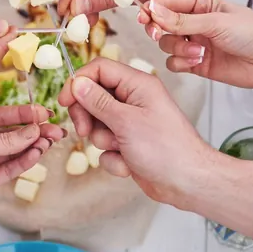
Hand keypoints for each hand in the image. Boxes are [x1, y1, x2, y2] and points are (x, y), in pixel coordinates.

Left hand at [0, 105, 63, 226]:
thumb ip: (4, 141)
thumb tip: (31, 132)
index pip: (3, 116)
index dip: (25, 115)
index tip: (44, 113)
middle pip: (13, 134)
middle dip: (35, 131)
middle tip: (57, 129)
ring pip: (15, 152)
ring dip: (33, 146)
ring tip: (51, 141)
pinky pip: (10, 169)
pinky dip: (24, 162)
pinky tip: (37, 154)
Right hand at [57, 58, 217, 207]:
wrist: (188, 183)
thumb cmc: (166, 149)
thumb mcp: (125, 121)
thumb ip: (98, 101)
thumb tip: (77, 83)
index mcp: (138, 85)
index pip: (100, 69)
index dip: (79, 82)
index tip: (64, 102)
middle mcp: (134, 100)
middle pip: (94, 97)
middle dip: (87, 116)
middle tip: (85, 131)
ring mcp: (132, 122)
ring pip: (98, 124)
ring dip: (103, 141)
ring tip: (120, 149)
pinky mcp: (129, 143)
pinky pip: (107, 146)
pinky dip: (113, 158)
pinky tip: (129, 165)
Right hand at [138, 0, 252, 88]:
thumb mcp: (216, 22)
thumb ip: (182, 20)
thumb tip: (154, 10)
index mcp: (201, 4)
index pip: (167, 1)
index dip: (153, 8)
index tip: (143, 16)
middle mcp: (195, 22)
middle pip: (161, 24)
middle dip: (159, 30)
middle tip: (158, 33)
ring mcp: (195, 43)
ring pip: (166, 44)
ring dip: (177, 48)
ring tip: (197, 51)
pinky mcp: (197, 63)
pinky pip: (174, 63)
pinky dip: (181, 63)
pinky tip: (198, 61)